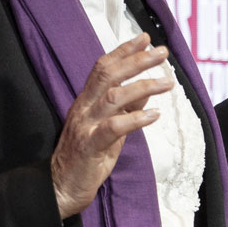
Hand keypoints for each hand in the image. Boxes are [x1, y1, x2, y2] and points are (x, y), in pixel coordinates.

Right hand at [51, 35, 172, 218]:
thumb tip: (145, 90)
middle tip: (162, 52)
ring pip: (113, 97)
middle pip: (109, 75)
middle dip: (137, 60)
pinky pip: (113, 127)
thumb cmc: (86, 159)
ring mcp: (85, 125)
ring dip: (143, 86)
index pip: (103, 67)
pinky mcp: (89, 145)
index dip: (123, 51)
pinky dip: (136, 119)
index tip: (146, 38)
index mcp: (86, 101)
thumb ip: (125, 109)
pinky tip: (155, 115)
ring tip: (167, 82)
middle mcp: (83, 107)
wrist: (60, 188)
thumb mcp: (110, 130)